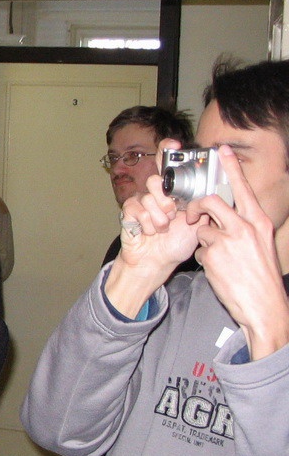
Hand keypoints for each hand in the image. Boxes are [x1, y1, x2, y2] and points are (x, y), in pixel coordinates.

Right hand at [104, 139, 203, 316]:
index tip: (174, 143)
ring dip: (159, 218)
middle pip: (156, 179)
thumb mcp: (198, 223)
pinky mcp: (129, 211)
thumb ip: (203, 205)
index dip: (168, 150)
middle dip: (167, 200)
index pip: (168, 163)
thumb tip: (211, 188)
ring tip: (162, 229)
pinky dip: (148, 225)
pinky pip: (138, 210)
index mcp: (173, 191)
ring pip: (148, 198)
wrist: (157, 261)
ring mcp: (141, 201)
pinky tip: (149, 232)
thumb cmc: (177, 243)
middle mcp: (156, 192)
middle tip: (172, 214)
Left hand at [186, 145, 288, 359]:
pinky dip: (204, 259)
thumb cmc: (261, 276)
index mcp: (258, 222)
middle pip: (211, 202)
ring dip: (202, 240)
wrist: (264, 306)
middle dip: (196, 207)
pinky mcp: (213, 255)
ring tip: (217, 255)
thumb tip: (225, 220)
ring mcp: (227, 241)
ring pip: (201, 228)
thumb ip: (244, 228)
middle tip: (191, 217)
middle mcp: (244, 227)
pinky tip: (218, 270)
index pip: (243, 189)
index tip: (221, 150)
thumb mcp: (260, 245)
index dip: (231, 168)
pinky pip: (199, 250)